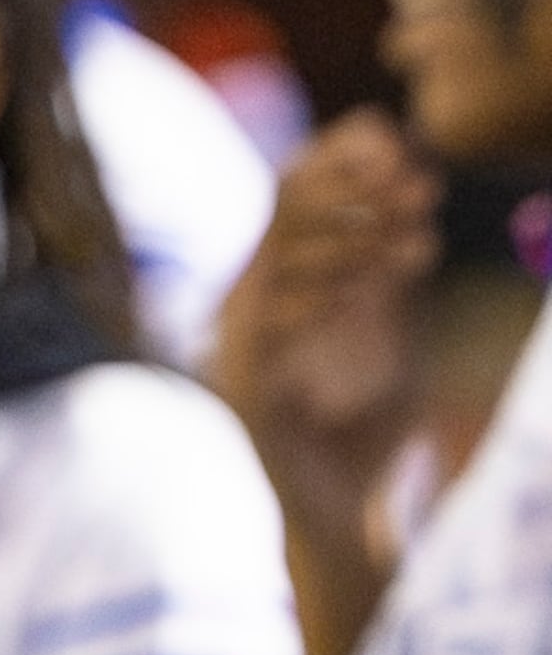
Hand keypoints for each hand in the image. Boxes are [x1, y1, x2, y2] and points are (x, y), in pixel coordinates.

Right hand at [206, 109, 439, 554]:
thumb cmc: (366, 430)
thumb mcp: (391, 336)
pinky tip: (378, 282)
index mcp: (271, 284)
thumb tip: (407, 188)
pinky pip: (277, 326)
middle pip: (282, 218)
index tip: (393, 134)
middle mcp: (241, 304)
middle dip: (354, 191)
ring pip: (281, 263)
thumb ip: (389, 276)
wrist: (344, 521)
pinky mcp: (244, 389)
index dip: (336, 158)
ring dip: (354, 238)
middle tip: (418, 179)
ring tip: (419, 231)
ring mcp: (235, 346)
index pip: (289, 196)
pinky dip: (328, 296)